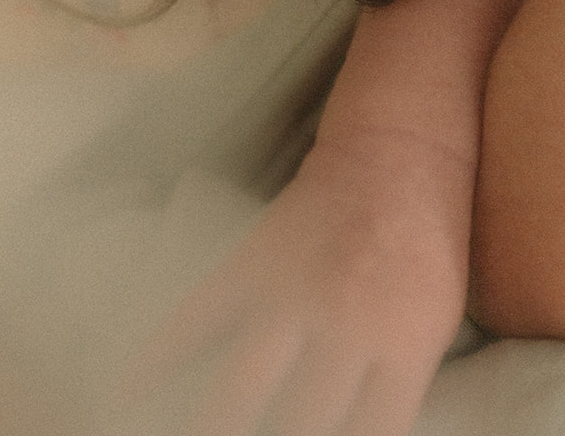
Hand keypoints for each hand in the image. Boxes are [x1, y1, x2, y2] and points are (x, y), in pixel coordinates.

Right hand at [123, 137, 470, 435]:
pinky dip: (155, 362)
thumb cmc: (430, 243)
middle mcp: (346, 328)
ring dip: (213, 428)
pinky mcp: (251, 266)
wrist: (401, 155)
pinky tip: (129, 396)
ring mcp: (293, 297)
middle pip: (300, 427)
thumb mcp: (436, 320)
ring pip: (239, 389)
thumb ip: (397, 382)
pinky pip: (193, 322)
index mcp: (403, 346)